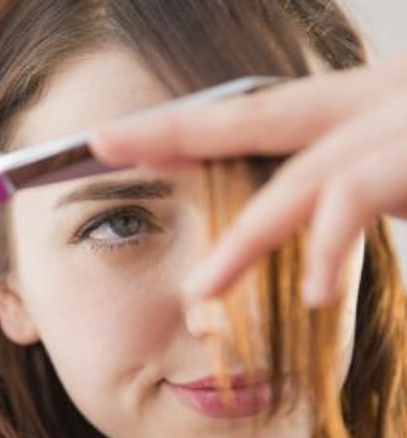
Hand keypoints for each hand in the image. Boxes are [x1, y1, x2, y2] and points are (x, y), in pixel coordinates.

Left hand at [90, 56, 406, 306]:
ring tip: (199, 292)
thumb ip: (361, 184)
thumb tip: (326, 218)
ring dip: (241, 242)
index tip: (129, 142)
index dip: (191, 128)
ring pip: (294, 181)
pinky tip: (315, 295)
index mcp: (363, 105)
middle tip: (102, 142)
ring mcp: (396, 120)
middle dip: (173, 134)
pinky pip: (354, 197)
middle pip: (253, 118)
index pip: (259, 115)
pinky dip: (329, 248)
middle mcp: (375, 100)